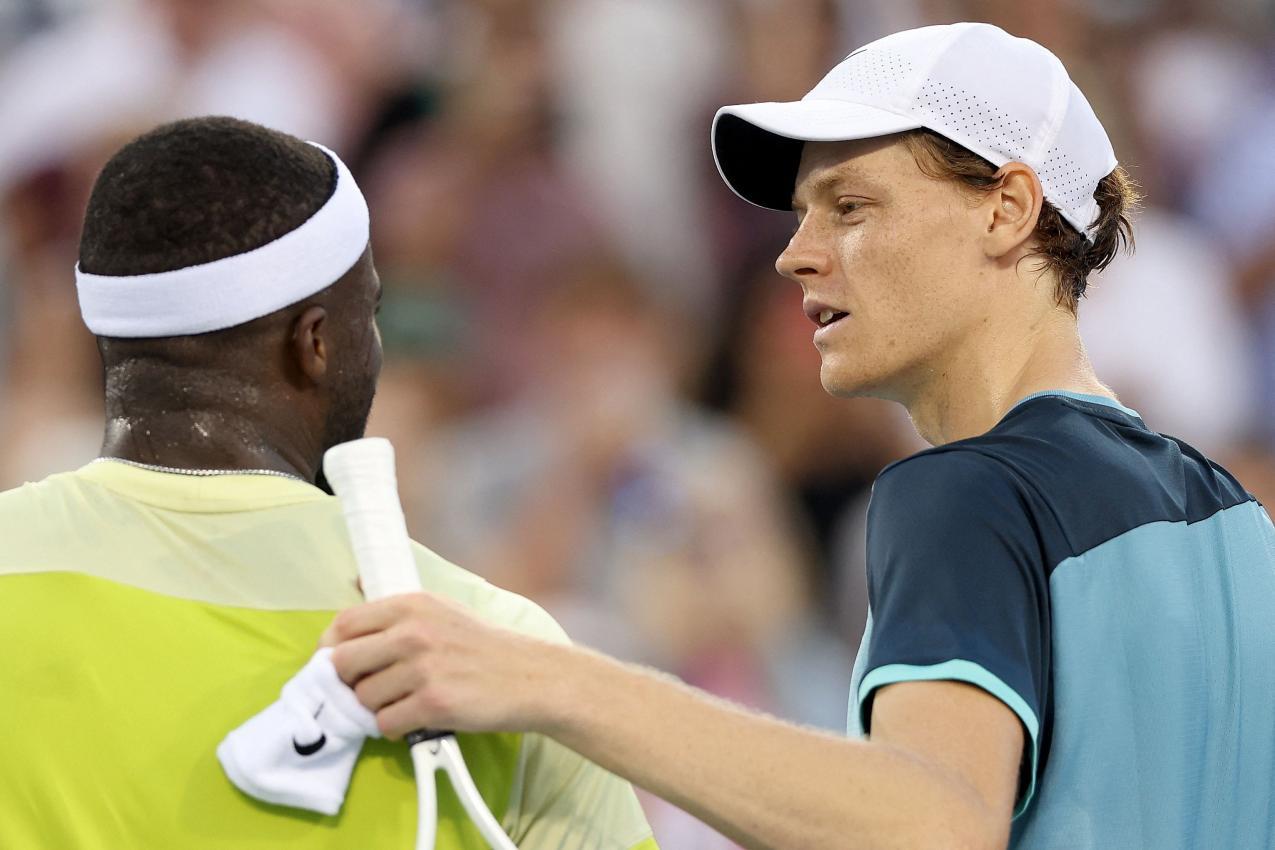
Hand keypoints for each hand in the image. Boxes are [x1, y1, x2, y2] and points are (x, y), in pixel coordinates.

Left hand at [322, 593, 564, 738]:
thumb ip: (399, 614)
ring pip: (363, 698)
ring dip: (378, 707)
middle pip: (343, 663)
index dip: (332, 649)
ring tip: (405, 702)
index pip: (345, 624)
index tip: (338, 664)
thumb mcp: (443, 611)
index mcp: (412, 605)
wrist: (531, 676)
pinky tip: (416, 718)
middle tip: (369, 689)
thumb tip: (350, 616)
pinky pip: (385, 723)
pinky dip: (396, 727)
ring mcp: (422, 668)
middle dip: (349, 682)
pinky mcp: (433, 703)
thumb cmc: (484, 647)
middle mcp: (413, 632)